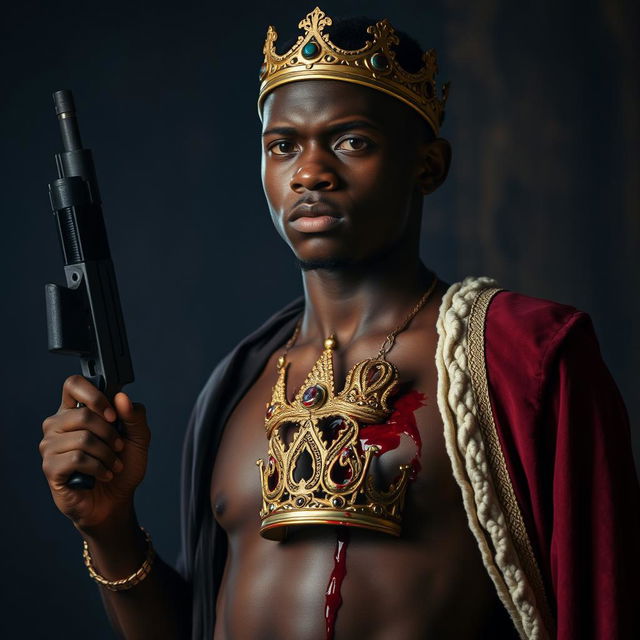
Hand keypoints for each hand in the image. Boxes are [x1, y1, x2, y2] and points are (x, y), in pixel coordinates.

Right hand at [40, 375, 150, 530]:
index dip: (94, 395)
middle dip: (111, 434)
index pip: (73, 384)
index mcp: (76, 411)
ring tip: (113, 464)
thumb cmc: (123, 466)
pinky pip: (77, 459)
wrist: (117, 500)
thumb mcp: (138, 438)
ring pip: (83, 438)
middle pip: (83, 414)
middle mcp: (58, 425)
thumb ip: (134, 415)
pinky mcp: (51, 468)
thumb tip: (121, 397)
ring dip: (107, 454)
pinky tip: (103, 475)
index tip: (113, 415)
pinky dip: (99, 467)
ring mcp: (51, 446)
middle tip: (119, 448)